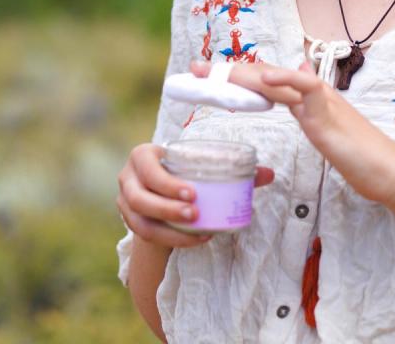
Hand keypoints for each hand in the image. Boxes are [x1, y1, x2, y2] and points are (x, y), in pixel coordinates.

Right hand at [117, 142, 274, 246]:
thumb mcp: (203, 167)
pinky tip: (196, 239)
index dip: (166, 182)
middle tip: (196, 213)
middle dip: (168, 207)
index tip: (194, 193)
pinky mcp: (130, 222)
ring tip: (199, 229)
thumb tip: (269, 174)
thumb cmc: (187, 172)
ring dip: (169, 228)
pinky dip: (171, 239)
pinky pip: (146, 235)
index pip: (148, 167)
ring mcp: (124, 202)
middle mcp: (128, 178)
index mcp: (143, 155)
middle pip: (141, 197)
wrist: (162, 191)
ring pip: (140, 221)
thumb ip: (235, 168)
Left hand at [189, 60, 394, 209]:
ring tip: (215, 71)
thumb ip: (311, 108)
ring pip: (277, 79)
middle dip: (228, 73)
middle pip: (264, 76)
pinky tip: (264, 76)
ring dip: (243, 74)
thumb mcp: (328, 129)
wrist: (388, 170)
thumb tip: (300, 79)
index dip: (235, 77)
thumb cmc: (359, 156)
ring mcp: (320, 101)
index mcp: (307, 98)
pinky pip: (304, 89)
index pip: (265, 83)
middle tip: (196, 69)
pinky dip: (285, 78)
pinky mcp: (328, 115)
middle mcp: (311, 93)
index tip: (207, 77)